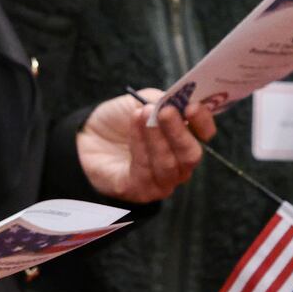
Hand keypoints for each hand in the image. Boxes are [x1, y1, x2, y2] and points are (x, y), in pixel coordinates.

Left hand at [77, 91, 212, 202]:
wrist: (88, 136)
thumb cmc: (120, 120)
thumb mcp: (144, 101)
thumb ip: (164, 101)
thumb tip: (180, 100)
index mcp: (185, 139)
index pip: (204, 134)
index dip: (203, 121)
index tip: (192, 107)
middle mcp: (179, 164)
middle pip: (190, 155)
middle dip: (179, 132)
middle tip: (166, 111)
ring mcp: (162, 181)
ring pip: (168, 164)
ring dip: (155, 137)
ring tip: (143, 115)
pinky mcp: (140, 191)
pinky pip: (145, 170)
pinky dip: (140, 146)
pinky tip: (133, 128)